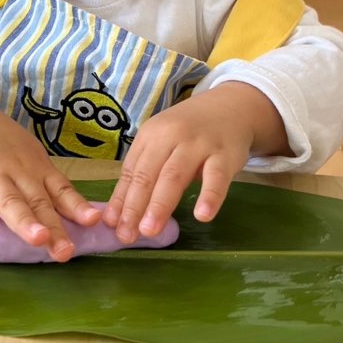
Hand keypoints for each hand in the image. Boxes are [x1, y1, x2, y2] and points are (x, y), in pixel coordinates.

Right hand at [0, 101, 100, 261]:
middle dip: (54, 227)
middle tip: (65, 251)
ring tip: (38, 240)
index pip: (62, 191)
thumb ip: (48, 185)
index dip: (78, 206)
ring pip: (11, 202)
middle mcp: (20, 174)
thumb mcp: (31, 158)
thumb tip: (78, 218)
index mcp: (39, 170)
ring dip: (25, 222)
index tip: (94, 221)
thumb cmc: (4, 146)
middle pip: (39, 202)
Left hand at [103, 82, 289, 241]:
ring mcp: (199, 144)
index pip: (131, 172)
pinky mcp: (225, 154)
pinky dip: (209, 196)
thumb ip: (142, 175)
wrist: (230, 107)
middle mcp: (171, 136)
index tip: (111, 226)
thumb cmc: (189, 132)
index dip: (120, 200)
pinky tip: (202, 216)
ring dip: (160, 204)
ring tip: (150, 230)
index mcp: (150, 135)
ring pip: (175, 176)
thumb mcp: (161, 144)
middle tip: (127, 235)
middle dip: (135, 206)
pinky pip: (216, 177)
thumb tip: (116, 214)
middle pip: (148, 174)